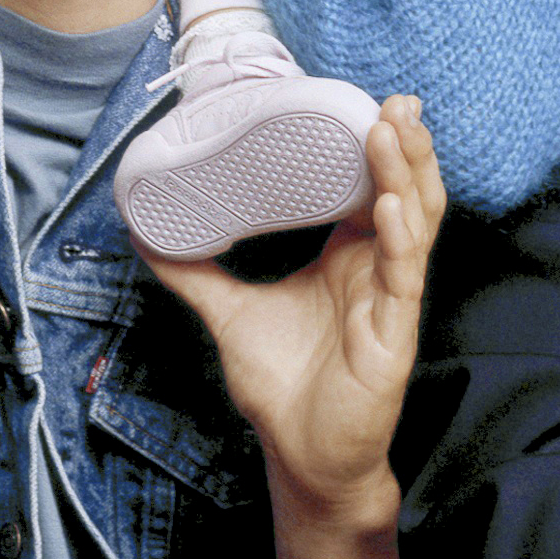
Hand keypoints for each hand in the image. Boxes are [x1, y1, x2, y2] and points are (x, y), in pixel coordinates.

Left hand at [139, 97, 442, 519]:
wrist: (300, 459)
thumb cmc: (281, 386)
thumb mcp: (228, 313)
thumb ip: (192, 271)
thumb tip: (144, 232)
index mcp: (347, 257)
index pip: (370, 187)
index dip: (375, 146)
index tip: (365, 99)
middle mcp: (376, 270)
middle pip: (405, 192)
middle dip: (405, 146)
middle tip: (396, 100)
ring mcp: (390, 301)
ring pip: (415, 225)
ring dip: (407, 175)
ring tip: (394, 131)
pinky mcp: (394, 337)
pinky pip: (404, 279)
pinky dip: (399, 239)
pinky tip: (390, 207)